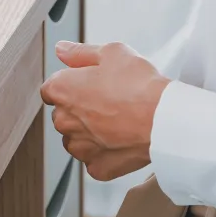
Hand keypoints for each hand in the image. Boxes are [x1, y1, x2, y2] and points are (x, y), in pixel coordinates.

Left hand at [39, 41, 171, 180]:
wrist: (164, 119)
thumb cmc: (139, 85)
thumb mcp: (111, 53)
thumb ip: (80, 52)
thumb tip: (61, 50)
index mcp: (62, 90)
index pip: (51, 89)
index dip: (71, 84)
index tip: (88, 84)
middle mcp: (64, 120)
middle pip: (63, 114)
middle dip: (80, 108)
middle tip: (109, 99)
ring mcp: (80, 146)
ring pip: (76, 138)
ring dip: (89, 131)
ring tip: (117, 120)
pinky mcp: (96, 166)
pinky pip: (94, 158)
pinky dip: (104, 151)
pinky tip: (121, 139)